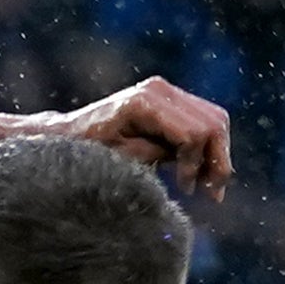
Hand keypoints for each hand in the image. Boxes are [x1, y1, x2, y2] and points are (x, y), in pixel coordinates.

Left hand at [40, 77, 234, 195]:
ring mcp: (165, 91)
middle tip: (211, 193)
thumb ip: (158, 156)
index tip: (187, 189)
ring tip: (207, 187)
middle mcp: (159, 90)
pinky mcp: (169, 99)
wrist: (67, 134)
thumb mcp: (121, 160)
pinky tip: (198, 172)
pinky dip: (207, 146)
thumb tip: (195, 166)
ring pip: (215, 120)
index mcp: (144, 103)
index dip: (196, 164)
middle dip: (217, 160)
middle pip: (213, 123)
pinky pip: (204, 119)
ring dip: (217, 154)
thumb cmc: (86, 152)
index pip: (194, 133)